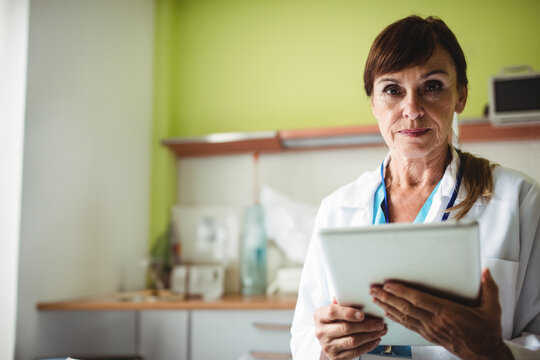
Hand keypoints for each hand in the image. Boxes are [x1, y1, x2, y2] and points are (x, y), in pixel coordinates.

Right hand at [314, 297, 386, 359]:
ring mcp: (328, 346)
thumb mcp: (333, 311)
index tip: (362, 314)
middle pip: (346, 328)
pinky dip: (368, 346)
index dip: (348, 313)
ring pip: (352, 341)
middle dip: (366, 326)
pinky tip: (375, 340)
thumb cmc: (333, 321)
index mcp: (319, 316)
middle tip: (379, 323)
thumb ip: (341, 303)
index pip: (333, 312)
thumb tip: (353, 294)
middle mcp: (321, 332)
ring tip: (380, 331)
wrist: (328, 341)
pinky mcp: (335, 357)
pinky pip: (355, 352)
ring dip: (370, 336)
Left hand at [369, 268, 512, 359]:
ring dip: (387, 306)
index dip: (402, 292)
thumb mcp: (492, 309)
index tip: (389, 284)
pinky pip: (408, 325)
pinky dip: (395, 317)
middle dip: (387, 297)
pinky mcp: (428, 335)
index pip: (420, 300)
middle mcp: (436, 322)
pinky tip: (386, 311)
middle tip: (374, 288)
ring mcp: (430, 329)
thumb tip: (486, 271)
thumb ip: (489, 288)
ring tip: (374, 297)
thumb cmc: (486, 332)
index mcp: (448, 313)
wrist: (485, 354)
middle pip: (406, 308)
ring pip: (404, 317)